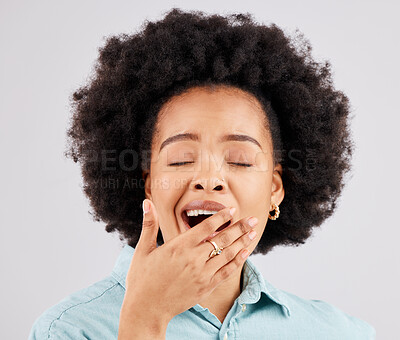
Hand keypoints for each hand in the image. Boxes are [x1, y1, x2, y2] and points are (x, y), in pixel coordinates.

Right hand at [119, 199, 257, 336]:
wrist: (146, 309)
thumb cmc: (142, 279)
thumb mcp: (143, 250)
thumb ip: (149, 225)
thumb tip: (146, 202)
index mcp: (179, 246)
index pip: (206, 227)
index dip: (221, 217)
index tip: (232, 210)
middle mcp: (193, 259)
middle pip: (222, 239)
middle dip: (240, 228)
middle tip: (253, 219)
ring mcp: (201, 274)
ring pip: (227, 254)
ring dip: (242, 242)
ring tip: (253, 232)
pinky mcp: (205, 287)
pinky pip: (226, 272)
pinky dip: (238, 261)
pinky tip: (245, 253)